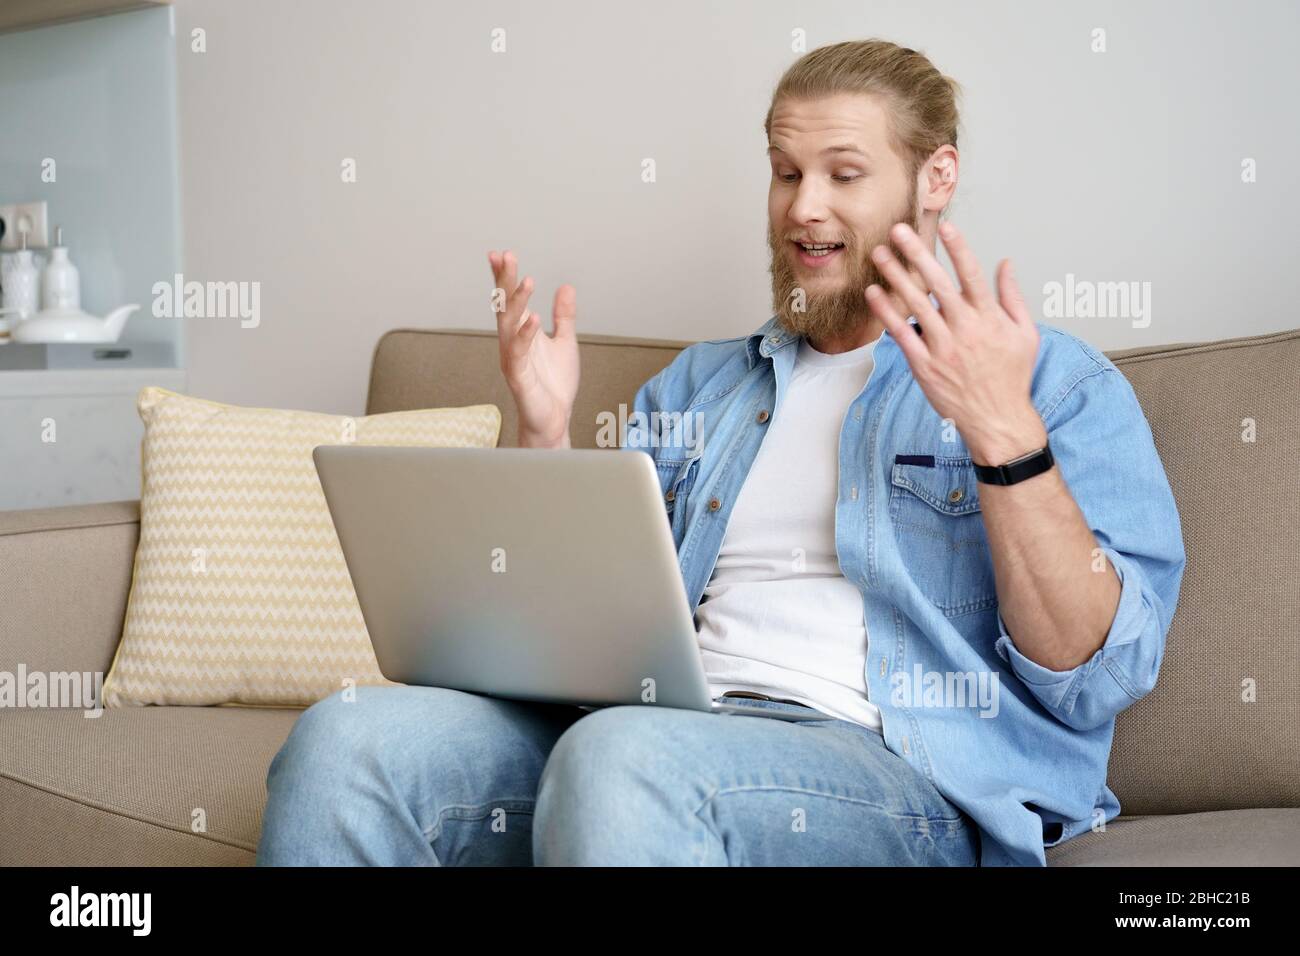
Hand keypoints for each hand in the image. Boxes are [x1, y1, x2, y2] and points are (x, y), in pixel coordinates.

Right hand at [488, 250, 579, 447]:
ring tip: (526, 280)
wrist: (555, 420)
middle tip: (506, 255)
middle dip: (504, 281)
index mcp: (522, 332)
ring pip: (508, 325)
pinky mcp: (518, 377)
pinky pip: (518, 353)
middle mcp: (512, 342)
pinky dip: (525, 335)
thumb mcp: (565, 342)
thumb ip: (564, 316)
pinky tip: (534, 319)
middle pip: (505, 305)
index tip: (501, 254)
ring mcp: (513, 359)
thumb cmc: (554, 385)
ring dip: (516, 302)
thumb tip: (566, 287)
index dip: (505, 277)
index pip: (511, 299)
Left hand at [864, 222, 1045, 465]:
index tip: (945, 226)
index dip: (958, 249)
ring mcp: (942, 347)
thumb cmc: (1012, 377)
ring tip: (879, 254)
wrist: (997, 420)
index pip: (972, 275)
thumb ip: (1013, 296)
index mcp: (990, 318)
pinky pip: (901, 334)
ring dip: (894, 276)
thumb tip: (1006, 263)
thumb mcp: (1025, 334)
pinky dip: (886, 313)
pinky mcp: (924, 366)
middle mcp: (964, 329)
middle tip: (898, 230)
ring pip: (914, 304)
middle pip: (936, 283)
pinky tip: (873, 294)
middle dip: (916, 253)